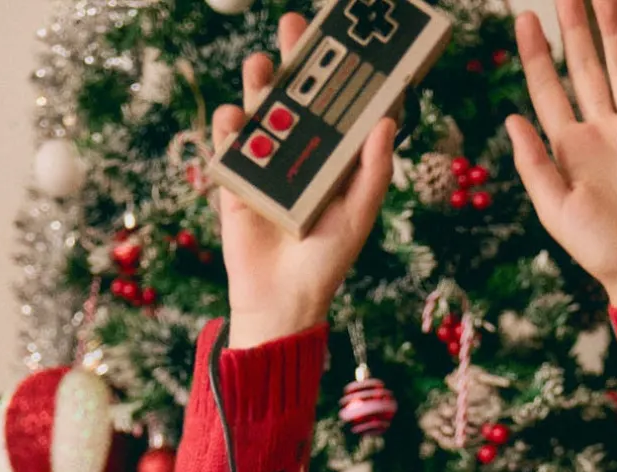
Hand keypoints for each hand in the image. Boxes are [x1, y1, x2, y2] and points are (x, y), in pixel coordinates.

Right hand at [210, 11, 395, 340]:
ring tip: (261, 65)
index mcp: (331, 157)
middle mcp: (298, 152)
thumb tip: (387, 122)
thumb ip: (374, 171)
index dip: (339, 71)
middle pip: (295, 94)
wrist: (282, 301)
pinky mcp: (235, 180)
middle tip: (294, 26)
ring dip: (258, 83)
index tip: (345, 39)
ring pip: (260, 110)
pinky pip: (228, 144)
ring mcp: (265, 163)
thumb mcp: (359, 215)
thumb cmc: (326, 262)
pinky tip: (236, 118)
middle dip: (294, 58)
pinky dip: (229, 127)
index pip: (336, 104)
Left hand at [506, 0, 616, 309]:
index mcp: (571, 148)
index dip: (536, 56)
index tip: (524, 20)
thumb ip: (533, 165)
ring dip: (615, 33)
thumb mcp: (555, 211)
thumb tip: (510, 118)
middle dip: (575, 30)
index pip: (549, 90)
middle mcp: (603, 132)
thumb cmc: (599, 251)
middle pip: (586, 69)